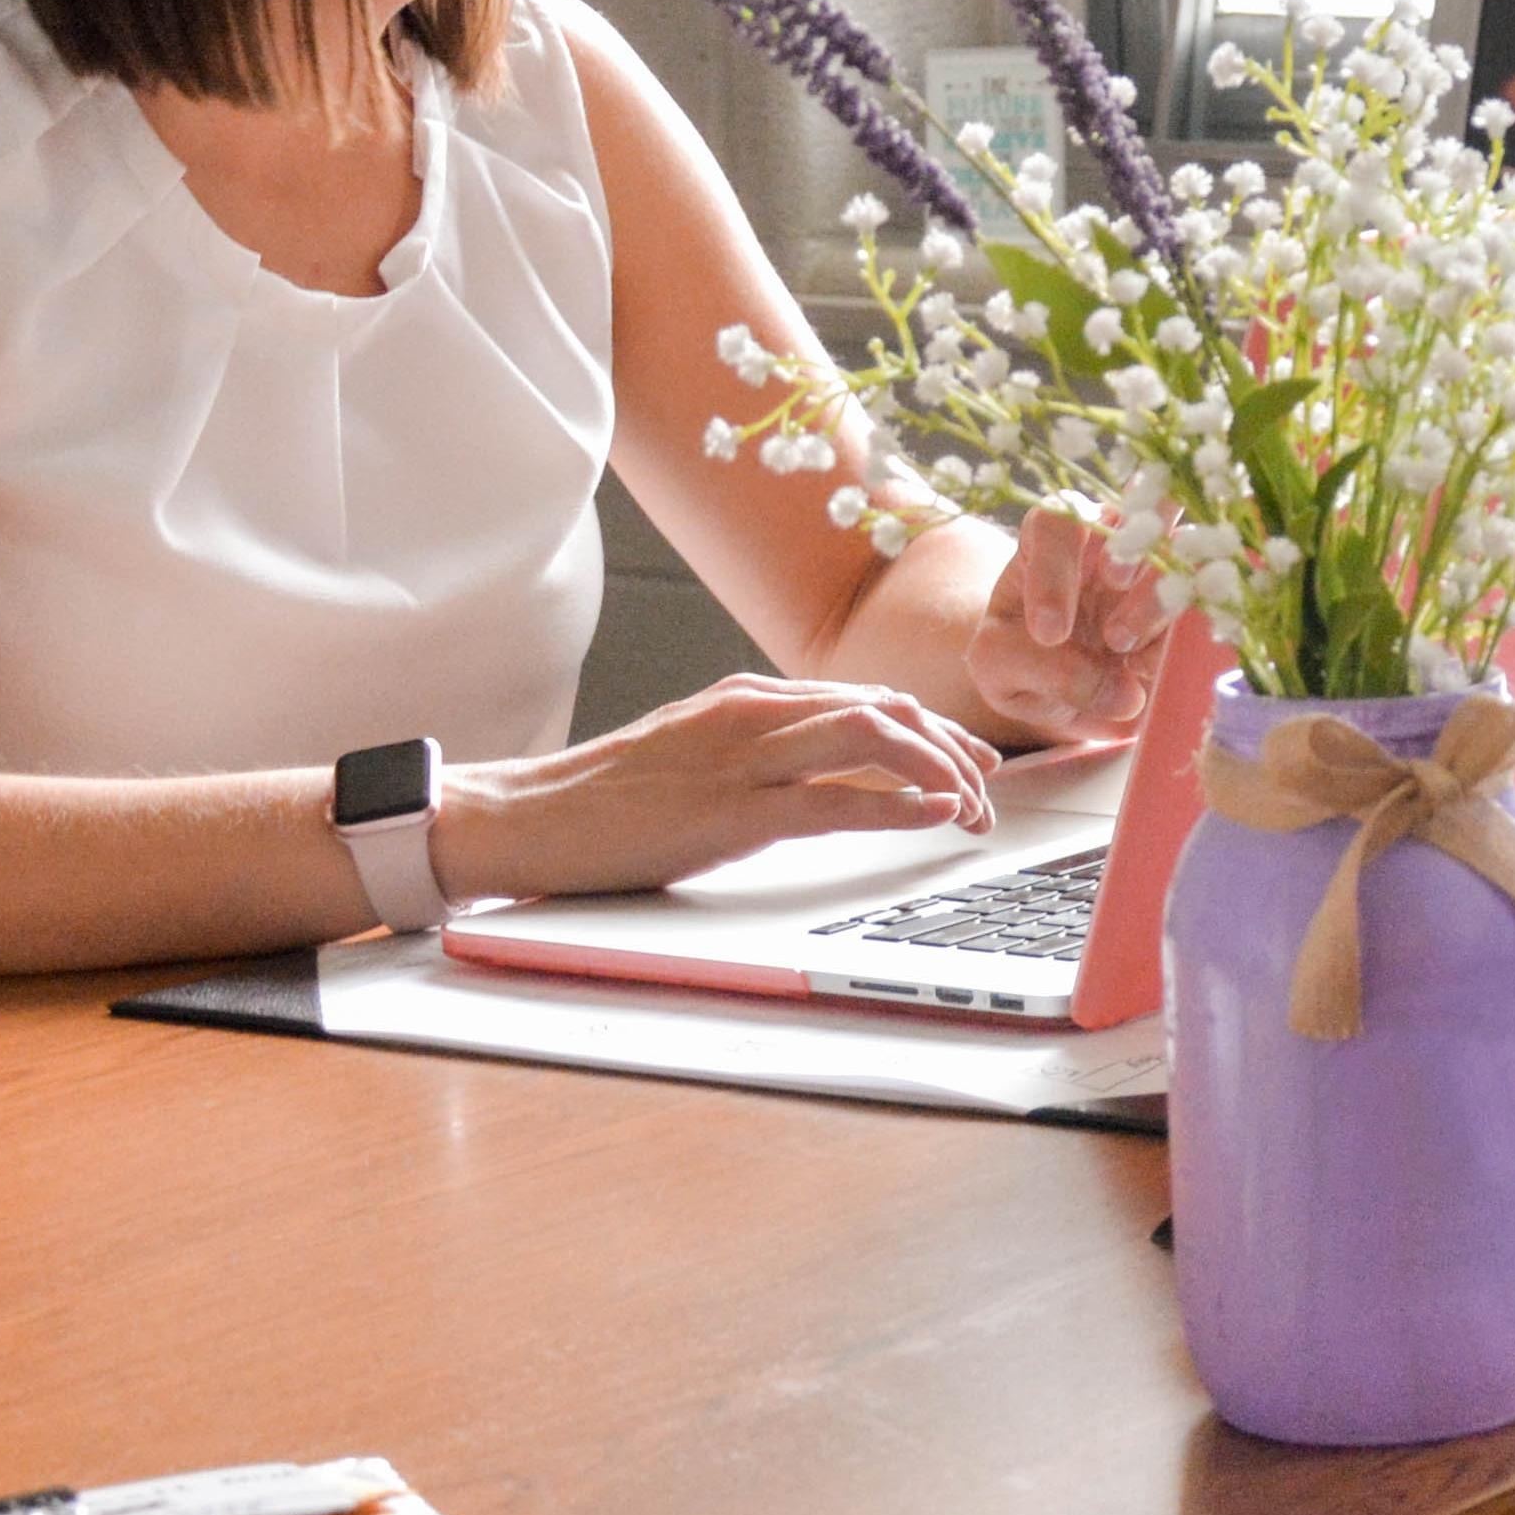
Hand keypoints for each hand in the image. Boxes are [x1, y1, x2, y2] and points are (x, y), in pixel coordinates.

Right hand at [435, 675, 1003, 902]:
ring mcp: (743, 759)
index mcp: (748, 699)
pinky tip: (935, 816)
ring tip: (973, 809)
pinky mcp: (730, 813)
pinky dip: (896, 806)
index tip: (969, 760)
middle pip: (886, 710)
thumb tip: (825, 775)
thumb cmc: (607, 797)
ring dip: (939, 773)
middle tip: (989, 788)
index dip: (932, 728)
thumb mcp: (694, 754)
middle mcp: (754, 713)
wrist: (525, 815)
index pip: (867, 699)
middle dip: (951, 746)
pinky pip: (834, 802)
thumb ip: (758, 752)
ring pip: (874, 740)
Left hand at [969, 503, 1179, 749]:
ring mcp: (1161, 572)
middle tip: (1114, 588)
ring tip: (1121, 646)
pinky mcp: (1191, 610)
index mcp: (1051, 541)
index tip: (1047, 634)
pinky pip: (1212, 609)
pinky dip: (1186, 640)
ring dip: (1159, 598)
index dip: (1055, 569)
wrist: (1055, 696)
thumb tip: (1123, 692)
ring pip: (1187, 553)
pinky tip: (1146, 669)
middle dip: (1138, 541)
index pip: (1057, 522)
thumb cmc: (1017, 663)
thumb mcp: (999, 667)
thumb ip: (1044, 671)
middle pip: (1147, 500)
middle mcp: (1113, 542)